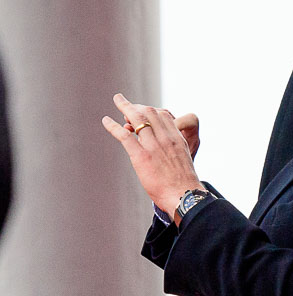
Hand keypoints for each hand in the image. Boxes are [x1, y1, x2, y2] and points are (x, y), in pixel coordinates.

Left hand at [102, 93, 203, 218]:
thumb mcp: (183, 160)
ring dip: (125, 107)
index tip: (142, 112)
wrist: (185, 195)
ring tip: (118, 100)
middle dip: (137, 106)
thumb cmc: (183, 184)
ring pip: (137, 118)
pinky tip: (105, 121)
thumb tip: (163, 151)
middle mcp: (166, 138)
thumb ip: (173, 151)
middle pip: (150, 112)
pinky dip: (112, 126)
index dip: (151, 110)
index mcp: (177, 139)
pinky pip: (124, 135)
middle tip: (126, 105)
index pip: (164, 115)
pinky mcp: (141, 156)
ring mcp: (154, 146)